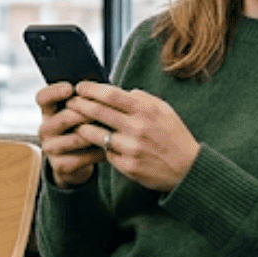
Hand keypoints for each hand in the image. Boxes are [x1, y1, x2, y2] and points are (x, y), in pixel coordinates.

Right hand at [36, 80, 109, 186]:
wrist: (76, 161)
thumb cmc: (82, 128)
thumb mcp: (79, 113)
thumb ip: (85, 101)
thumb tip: (102, 89)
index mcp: (48, 111)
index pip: (43, 98)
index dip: (55, 92)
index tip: (70, 88)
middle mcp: (46, 129)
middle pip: (64, 118)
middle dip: (87, 113)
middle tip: (105, 109)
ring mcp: (51, 148)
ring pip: (77, 138)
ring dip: (97, 133)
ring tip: (114, 128)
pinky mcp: (60, 165)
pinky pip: (84, 157)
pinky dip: (100, 151)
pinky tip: (112, 147)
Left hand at [37, 81, 199, 192]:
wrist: (188, 169)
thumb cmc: (174, 136)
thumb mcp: (164, 110)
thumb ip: (143, 99)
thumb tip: (123, 91)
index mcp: (146, 110)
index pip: (110, 95)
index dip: (91, 89)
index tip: (80, 87)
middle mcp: (137, 128)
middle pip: (98, 112)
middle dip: (79, 105)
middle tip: (70, 102)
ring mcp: (131, 148)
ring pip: (95, 135)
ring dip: (82, 127)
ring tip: (76, 123)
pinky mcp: (127, 166)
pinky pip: (105, 153)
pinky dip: (99, 147)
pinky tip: (95, 143)